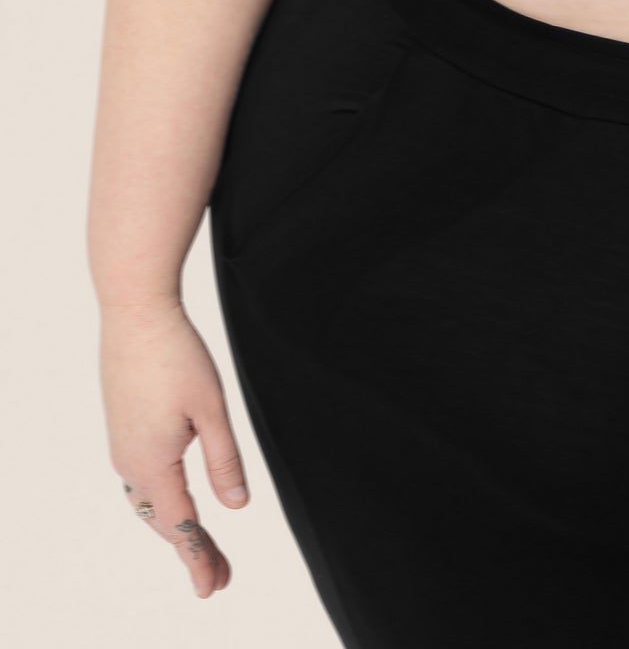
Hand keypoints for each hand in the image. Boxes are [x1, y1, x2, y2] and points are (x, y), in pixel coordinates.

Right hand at [100, 298, 247, 599]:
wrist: (135, 312)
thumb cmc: (177, 353)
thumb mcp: (212, 407)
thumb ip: (224, 458)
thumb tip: (237, 505)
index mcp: (153, 462)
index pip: (181, 525)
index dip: (200, 557)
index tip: (214, 586)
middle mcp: (130, 462)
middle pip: (162, 520)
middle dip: (191, 549)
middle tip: (218, 576)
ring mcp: (122, 446)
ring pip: (149, 502)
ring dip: (174, 525)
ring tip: (201, 547)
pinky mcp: (122, 428)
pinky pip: (140, 481)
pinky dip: (160, 501)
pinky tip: (172, 500)